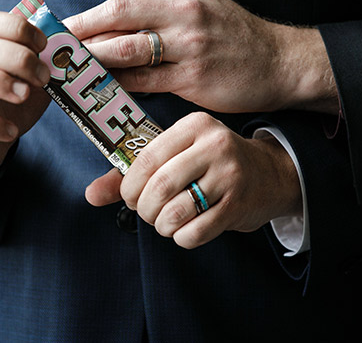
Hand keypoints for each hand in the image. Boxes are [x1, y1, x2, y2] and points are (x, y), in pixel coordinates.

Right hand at [0, 11, 50, 175]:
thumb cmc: (12, 105)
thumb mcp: (34, 80)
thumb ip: (48, 63)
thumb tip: (71, 46)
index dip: (17, 28)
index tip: (43, 45)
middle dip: (18, 58)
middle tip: (44, 77)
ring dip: (0, 83)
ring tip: (25, 95)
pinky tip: (12, 131)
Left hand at [65, 0, 337, 114]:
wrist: (279, 62)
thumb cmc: (234, 36)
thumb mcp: (199, 8)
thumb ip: (160, 13)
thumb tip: (114, 26)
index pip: (123, 1)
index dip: (88, 15)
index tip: (62, 27)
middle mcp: (183, 14)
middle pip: (118, 20)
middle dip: (81, 35)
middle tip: (54, 50)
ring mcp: (189, 47)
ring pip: (127, 52)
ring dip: (94, 62)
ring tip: (69, 71)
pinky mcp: (193, 79)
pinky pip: (145, 82)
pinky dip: (119, 86)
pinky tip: (102, 91)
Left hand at [85, 112, 301, 248]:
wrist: (270, 174)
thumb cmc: (211, 163)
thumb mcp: (176, 154)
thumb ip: (131, 171)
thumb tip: (90, 194)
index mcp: (194, 126)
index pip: (146, 157)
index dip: (129, 185)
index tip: (129, 196)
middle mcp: (214, 145)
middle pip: (158, 187)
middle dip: (144, 208)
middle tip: (147, 212)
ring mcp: (229, 176)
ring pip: (174, 213)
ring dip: (162, 226)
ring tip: (167, 220)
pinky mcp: (238, 205)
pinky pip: (194, 232)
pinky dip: (182, 237)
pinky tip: (187, 227)